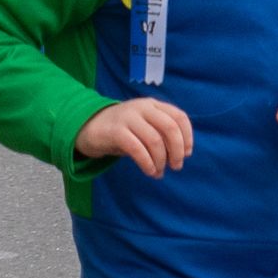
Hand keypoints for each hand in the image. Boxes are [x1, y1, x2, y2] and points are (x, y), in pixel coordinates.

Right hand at [75, 97, 193, 177]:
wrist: (90, 127)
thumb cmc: (123, 131)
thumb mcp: (144, 127)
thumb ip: (161, 135)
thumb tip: (180, 155)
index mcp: (153, 105)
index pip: (179, 116)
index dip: (188, 137)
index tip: (187, 154)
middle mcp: (142, 107)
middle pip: (170, 127)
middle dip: (177, 150)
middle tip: (176, 166)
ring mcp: (128, 117)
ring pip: (154, 140)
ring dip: (161, 160)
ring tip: (159, 172)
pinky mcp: (116, 131)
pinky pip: (137, 149)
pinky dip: (147, 163)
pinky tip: (149, 171)